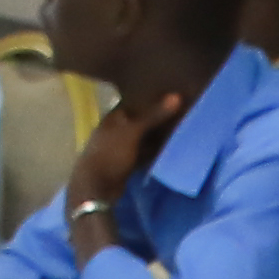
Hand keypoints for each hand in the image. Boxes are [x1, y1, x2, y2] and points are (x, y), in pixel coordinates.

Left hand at [61, 78, 190, 226]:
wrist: (96, 187)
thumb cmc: (111, 153)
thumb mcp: (133, 131)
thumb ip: (153, 115)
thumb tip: (177, 96)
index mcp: (113, 117)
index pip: (134, 100)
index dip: (151, 96)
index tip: (171, 92)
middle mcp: (116, 129)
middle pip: (140, 119)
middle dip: (157, 116)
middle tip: (182, 109)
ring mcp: (120, 147)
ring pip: (143, 136)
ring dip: (158, 134)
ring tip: (181, 126)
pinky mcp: (126, 163)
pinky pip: (144, 153)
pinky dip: (155, 150)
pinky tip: (170, 148)